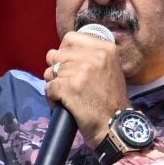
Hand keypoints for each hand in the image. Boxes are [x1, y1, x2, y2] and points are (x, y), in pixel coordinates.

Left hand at [44, 31, 130, 148]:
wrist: (114, 126)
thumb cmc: (110, 100)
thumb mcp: (109, 68)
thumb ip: (90, 55)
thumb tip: (60, 51)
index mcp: (105, 48)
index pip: (70, 38)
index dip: (65, 51)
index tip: (69, 64)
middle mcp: (94, 56)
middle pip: (57, 54)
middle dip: (57, 69)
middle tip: (67, 83)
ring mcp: (80, 71)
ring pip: (50, 71)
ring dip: (54, 84)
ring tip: (65, 95)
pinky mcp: (69, 88)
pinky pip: (48, 87)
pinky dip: (52, 98)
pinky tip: (61, 104)